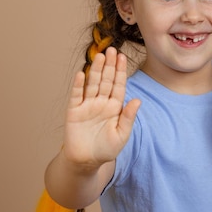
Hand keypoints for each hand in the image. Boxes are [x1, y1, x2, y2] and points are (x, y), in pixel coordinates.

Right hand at [63, 47, 140, 167]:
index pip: (119, 85)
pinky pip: (77, 95)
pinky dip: (79, 85)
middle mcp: (101, 102)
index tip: (123, 57)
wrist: (86, 162)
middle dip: (110, 65)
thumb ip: (128, 117)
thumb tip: (137, 100)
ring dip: (96, 70)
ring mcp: (87, 105)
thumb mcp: (121, 135)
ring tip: (100, 56)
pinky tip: (82, 73)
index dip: (121, 71)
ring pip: (93, 84)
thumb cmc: (105, 150)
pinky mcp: (74, 111)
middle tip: (112, 49)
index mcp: (114, 107)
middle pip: (106, 80)